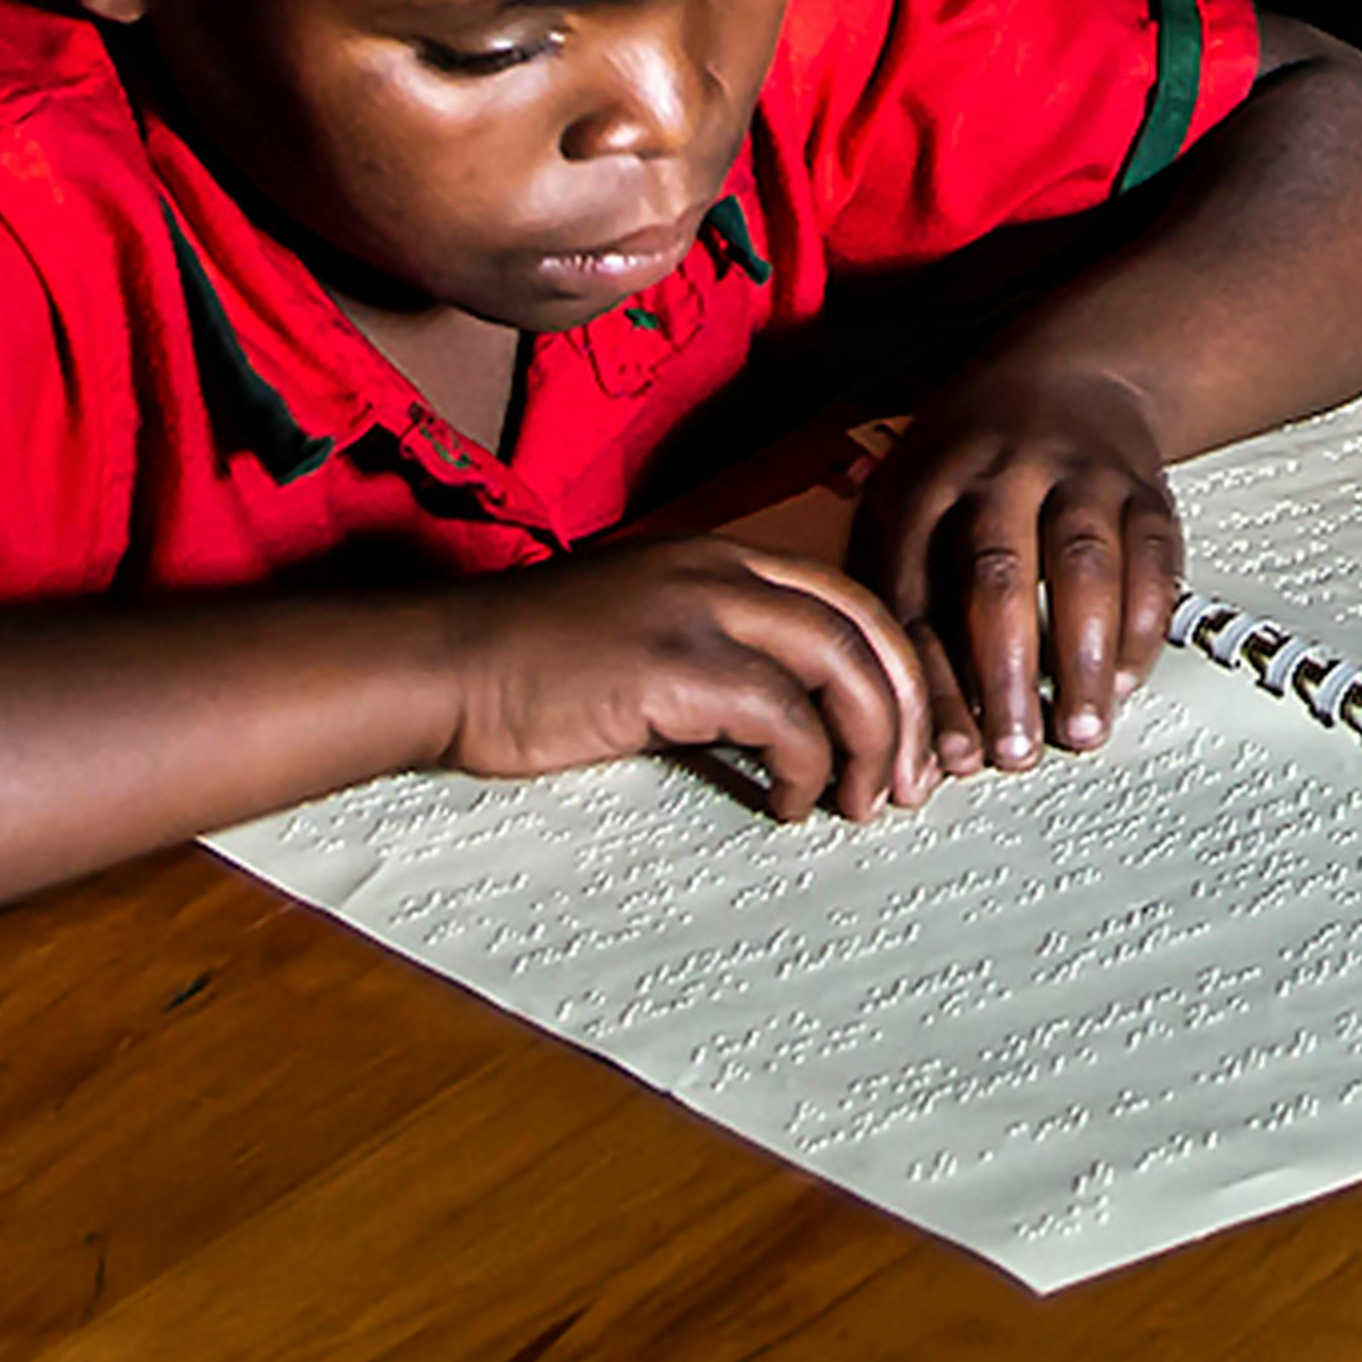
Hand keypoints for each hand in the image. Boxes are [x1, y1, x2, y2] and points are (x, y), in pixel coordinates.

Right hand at [448, 534, 948, 820]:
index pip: (851, 598)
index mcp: (724, 556)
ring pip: (841, 665)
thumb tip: (792, 725)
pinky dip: (807, 767)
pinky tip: (789, 804)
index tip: (910, 736)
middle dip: (907, 709)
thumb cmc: (534, 665)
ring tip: (865, 803)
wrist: (446, 665)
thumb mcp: (647, 633)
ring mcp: (699, 610)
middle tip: (915, 784)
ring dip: (871, 743)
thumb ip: (721, 655)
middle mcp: (725, 568)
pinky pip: (783, 717)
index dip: (895, 669)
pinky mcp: (674, 666)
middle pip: (864, 626)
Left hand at [857, 357, 1187, 760]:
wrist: (1072, 371)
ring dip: (1083, 656)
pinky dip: (1142, 626)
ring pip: (1083, 564)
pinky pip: (1151, 559)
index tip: (945, 754)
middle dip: (1006, 671)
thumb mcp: (904, 501)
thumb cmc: (971, 463)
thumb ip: (893, 598)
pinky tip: (1126, 679)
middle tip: (1014, 749)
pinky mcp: (1142, 488)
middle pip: (998, 573)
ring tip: (1080, 728)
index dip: (931, 678)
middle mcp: (1002, 469)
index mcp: (927, 481)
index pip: (917, 590)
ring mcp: (1079, 472)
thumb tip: (893, 726)